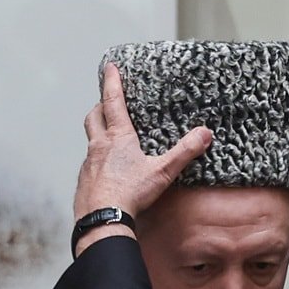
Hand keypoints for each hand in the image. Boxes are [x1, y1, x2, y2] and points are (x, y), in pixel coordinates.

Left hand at [73, 62, 208, 249]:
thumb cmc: (130, 193)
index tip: (110, 68)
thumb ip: (184, 152)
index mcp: (118, 138)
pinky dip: (96, 162)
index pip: (113, 101)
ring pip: (90, 141)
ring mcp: (88, 164)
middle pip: (94, 117)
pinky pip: (89, 165)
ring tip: (109, 138)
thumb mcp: (162, 171)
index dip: (112, 82)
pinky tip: (106, 172)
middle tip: (106, 101)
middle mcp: (99, 147)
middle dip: (99, 106)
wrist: (102, 220)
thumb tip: (205, 134)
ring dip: (98, 135)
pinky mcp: (84, 182)